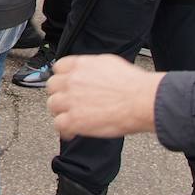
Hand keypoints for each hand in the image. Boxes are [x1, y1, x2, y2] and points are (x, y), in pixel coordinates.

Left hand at [47, 54, 161, 138]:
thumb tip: (89, 71)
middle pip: (52, 86)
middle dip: (60, 93)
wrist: (142, 100)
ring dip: (60, 111)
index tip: (65, 84)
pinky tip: (71, 131)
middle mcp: (71, 81)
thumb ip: (91, 66)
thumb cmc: (133, 84)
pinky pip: (59, 125)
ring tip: (69, 116)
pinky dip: (64, 129)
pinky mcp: (75, 120)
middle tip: (67, 101)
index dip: (63, 77)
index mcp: (79, 65)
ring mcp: (71, 100)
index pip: (58, 68)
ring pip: (53, 105)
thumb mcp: (109, 63)